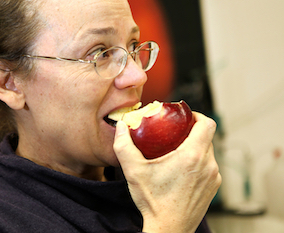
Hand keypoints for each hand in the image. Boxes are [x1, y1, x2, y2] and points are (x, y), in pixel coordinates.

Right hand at [113, 112, 220, 232]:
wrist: (168, 229)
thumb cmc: (153, 201)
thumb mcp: (133, 170)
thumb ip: (124, 145)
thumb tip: (122, 126)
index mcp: (192, 155)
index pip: (207, 124)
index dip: (197, 115)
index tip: (184, 116)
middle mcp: (208, 165)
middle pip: (206, 137)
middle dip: (191, 131)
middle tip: (173, 132)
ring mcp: (213, 178)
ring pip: (207, 153)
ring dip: (194, 148)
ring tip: (175, 151)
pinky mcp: (213, 189)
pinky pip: (208, 167)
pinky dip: (197, 163)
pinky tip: (180, 170)